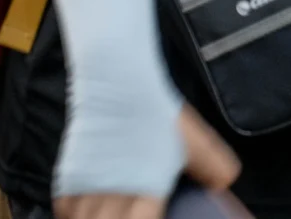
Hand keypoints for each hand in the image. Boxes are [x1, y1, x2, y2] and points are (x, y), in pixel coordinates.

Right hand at [54, 106, 240, 218]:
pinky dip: (77, 215)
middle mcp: (113, 197)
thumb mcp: (196, 141)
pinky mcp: (68, 180)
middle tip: (134, 214)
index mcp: (147, 192)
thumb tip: (223, 184)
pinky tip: (91, 211)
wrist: (118, 85)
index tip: (153, 217)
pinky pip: (67, 213)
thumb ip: (215, 168)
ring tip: (112, 214)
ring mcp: (87, 190)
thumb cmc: (158, 115)